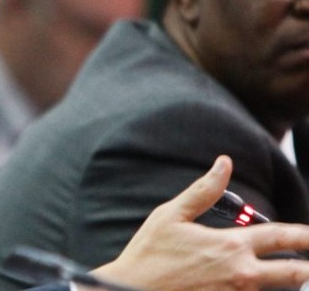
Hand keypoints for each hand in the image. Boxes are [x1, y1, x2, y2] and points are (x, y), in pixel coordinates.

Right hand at [93, 155, 308, 290]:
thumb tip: (224, 163)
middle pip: (295, 273)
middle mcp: (241, 274)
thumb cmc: (149, 254)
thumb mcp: (171, 215)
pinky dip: (259, 290)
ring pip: (278, 290)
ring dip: (287, 281)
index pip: (282, 237)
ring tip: (292, 271)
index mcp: (230, 246)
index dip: (306, 235)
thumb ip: (203, 190)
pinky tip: (253, 282)